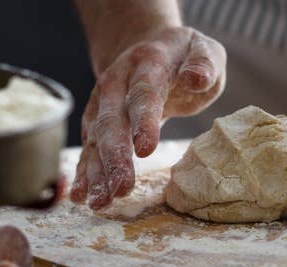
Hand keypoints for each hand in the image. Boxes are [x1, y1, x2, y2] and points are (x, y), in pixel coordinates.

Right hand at [71, 27, 225, 209]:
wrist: (148, 45)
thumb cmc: (184, 55)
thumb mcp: (204, 50)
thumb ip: (203, 64)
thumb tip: (196, 78)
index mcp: (148, 63)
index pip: (144, 93)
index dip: (143, 121)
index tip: (145, 150)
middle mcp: (117, 82)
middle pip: (113, 121)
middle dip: (115, 157)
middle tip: (121, 189)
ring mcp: (103, 102)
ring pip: (96, 138)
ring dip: (96, 171)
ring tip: (99, 201)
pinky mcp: (97, 120)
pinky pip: (89, 147)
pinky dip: (85, 172)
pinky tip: (82, 196)